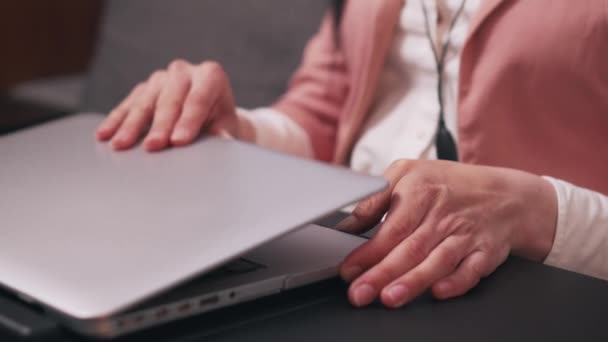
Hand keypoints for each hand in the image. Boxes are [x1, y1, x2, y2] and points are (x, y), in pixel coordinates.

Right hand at [95, 60, 253, 150]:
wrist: (210, 118)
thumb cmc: (220, 124)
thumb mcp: (226, 129)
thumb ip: (222, 134)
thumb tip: (221, 143)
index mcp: (210, 76)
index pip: (198, 98)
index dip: (188, 120)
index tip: (179, 141)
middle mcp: (184, 71)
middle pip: (170, 99)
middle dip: (160, 125)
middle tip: (153, 147)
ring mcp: (161, 78)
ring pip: (145, 101)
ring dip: (131, 125)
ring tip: (121, 145)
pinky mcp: (143, 89)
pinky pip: (127, 105)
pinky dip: (116, 121)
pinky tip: (104, 134)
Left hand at [337, 160, 557, 307]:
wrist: (506, 195)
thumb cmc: (449, 184)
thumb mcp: (407, 173)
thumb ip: (375, 199)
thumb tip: (347, 225)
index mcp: (420, 192)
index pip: (391, 227)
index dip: (368, 251)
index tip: (349, 270)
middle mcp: (443, 215)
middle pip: (410, 248)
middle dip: (383, 273)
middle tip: (360, 292)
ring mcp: (466, 235)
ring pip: (437, 261)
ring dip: (414, 281)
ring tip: (390, 297)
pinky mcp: (485, 252)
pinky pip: (471, 270)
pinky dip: (457, 282)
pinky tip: (439, 292)